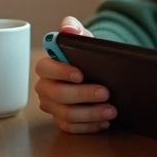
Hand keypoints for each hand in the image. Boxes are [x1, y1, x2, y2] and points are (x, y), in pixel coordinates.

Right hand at [33, 17, 116, 133]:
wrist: (97, 70)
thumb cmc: (86, 54)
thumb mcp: (83, 38)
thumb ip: (74, 28)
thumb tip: (67, 29)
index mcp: (47, 66)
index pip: (44, 68)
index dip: (60, 72)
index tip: (81, 74)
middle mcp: (45, 87)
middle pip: (58, 95)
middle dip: (83, 95)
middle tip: (106, 93)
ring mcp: (52, 106)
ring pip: (66, 114)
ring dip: (90, 114)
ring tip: (111, 110)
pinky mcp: (61, 120)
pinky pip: (71, 128)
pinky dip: (89, 126)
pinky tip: (104, 122)